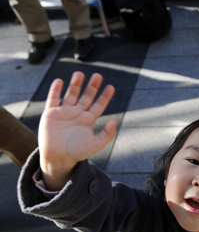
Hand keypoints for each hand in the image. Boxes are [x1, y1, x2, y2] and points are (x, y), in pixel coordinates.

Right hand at [39, 72, 116, 189]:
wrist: (58, 158)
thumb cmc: (77, 152)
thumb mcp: (96, 144)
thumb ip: (107, 134)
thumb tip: (114, 120)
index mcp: (88, 120)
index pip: (98, 105)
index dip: (104, 96)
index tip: (111, 87)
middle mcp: (77, 114)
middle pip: (86, 96)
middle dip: (92, 86)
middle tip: (98, 75)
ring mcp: (64, 112)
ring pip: (71, 94)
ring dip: (75, 84)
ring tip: (80, 74)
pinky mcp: (51, 113)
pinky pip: (53, 98)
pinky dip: (56, 90)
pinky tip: (60, 81)